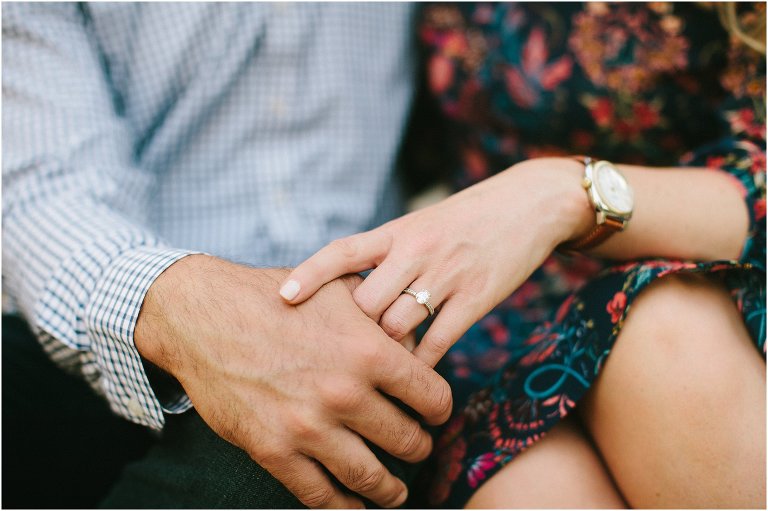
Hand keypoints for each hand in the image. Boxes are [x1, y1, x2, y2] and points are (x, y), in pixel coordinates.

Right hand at [135, 255, 451, 508]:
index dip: (439, 410)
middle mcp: (345, 394)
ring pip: (372, 478)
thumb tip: (415, 342)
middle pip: (408, 441)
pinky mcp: (275, 451)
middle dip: (418, 448)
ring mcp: (309, 427)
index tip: (433, 415)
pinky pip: (321, 495)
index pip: (433, 398)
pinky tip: (354, 505)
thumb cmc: (276, 298)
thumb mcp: (339, 289)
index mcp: (370, 352)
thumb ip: (382, 316)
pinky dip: (344, 507)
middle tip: (415, 447)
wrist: (206, 318)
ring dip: (391, 489)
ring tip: (396, 491)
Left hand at [279, 158, 593, 366]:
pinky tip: (413, 377)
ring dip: (383, 354)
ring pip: (397, 327)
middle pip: (365, 304)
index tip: (283, 298)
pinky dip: (420, 365)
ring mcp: (447, 275)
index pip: (343, 251)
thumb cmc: (466, 218)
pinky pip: (437, 342)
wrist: (529, 204)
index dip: (310, 274)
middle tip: (336, 359)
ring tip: (373, 374)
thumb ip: (385, 254)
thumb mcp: (420, 224)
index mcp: (397, 230)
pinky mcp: (477, 298)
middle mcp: (416, 251)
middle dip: (349, 334)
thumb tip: (347, 296)